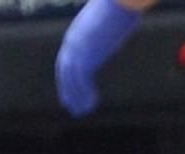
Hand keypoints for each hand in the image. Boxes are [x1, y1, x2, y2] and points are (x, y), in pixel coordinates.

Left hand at [55, 0, 141, 116]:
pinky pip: (80, 80)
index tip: (68, 89)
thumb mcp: (109, 18)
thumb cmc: (120, 4)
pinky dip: (84, 94)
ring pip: (70, 79)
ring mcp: (77, 49)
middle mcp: (72, 41)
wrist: (119, 0)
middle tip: (69, 106)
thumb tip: (118, 26)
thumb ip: (107, 27)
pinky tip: (91, 104)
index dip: (66, 77)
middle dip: (66, 90)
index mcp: (76, 33)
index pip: (66, 59)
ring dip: (75, 97)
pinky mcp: (86, 55)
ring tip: (82, 111)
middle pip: (64, 70)